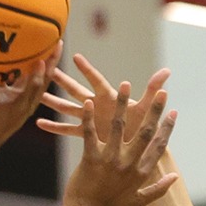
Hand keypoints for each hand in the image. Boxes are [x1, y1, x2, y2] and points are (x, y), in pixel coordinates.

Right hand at [0, 42, 60, 144]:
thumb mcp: (21, 106)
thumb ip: (31, 86)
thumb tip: (41, 64)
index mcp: (28, 99)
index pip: (44, 75)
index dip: (52, 59)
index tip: (58, 42)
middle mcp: (15, 95)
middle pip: (25, 71)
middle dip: (31, 54)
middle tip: (37, 35)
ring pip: (3, 71)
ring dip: (6, 57)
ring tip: (9, 39)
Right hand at [39, 54, 170, 141]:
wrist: (139, 149)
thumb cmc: (143, 126)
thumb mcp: (146, 109)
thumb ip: (153, 89)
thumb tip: (167, 71)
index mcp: (110, 98)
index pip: (96, 80)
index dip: (87, 69)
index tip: (75, 57)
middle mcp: (98, 105)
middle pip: (76, 90)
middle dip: (62, 80)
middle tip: (47, 68)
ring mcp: (90, 119)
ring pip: (67, 108)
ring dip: (53, 102)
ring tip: (38, 94)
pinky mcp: (87, 133)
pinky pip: (68, 129)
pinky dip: (54, 127)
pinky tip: (39, 124)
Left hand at [64, 86, 177, 205]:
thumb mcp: (138, 201)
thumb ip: (158, 189)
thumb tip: (176, 177)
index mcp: (141, 172)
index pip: (159, 146)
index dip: (167, 128)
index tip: (173, 112)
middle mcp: (128, 163)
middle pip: (145, 132)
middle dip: (154, 110)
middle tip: (163, 92)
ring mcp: (110, 160)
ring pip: (118, 126)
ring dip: (123, 103)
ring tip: (126, 84)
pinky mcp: (91, 158)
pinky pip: (90, 133)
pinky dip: (88, 117)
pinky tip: (89, 101)